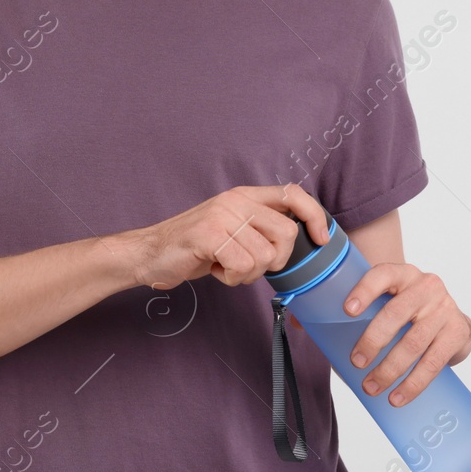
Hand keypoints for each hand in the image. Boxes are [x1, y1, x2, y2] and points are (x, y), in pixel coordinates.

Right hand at [130, 184, 328, 290]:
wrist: (149, 254)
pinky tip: (214, 270)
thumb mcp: (232, 228)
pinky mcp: (209, 235)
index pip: (293, 194)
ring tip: (225, 266)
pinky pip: (242, 266)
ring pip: (264, 256)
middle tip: (249, 265)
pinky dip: (231, 278)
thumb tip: (298, 237)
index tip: (321, 240)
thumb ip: (260, 226)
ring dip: (247, 274)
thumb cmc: (195, 247)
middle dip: (275, 260)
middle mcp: (236, 200)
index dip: (314, 216)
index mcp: (245, 196)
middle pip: (286, 233)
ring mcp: (222, 216)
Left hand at [343, 263, 470, 406]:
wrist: (450, 319)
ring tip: (372, 386)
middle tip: (357, 362)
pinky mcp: (458, 332)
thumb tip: (313, 336)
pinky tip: (398, 396)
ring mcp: (444, 309)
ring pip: (414, 341)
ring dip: (389, 369)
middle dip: (373, 340)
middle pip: (396, 313)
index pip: (383, 274)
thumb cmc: (409, 313)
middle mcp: (426, 286)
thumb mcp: (387, 302)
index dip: (365, 290)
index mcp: (402, 274)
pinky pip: (433, 362)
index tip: (347, 310)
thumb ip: (356, 313)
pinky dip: (413, 383)